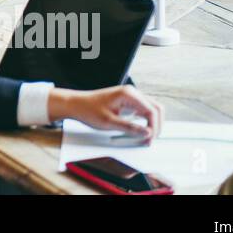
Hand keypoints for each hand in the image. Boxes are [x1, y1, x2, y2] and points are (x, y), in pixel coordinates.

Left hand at [49, 85, 163, 140]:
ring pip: (151, 109)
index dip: (154, 127)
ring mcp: (130, 96)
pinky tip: (141, 130)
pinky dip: (146, 120)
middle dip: (156, 125)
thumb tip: (147, 133)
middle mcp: (132, 92)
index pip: (152, 111)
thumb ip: (130, 128)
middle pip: (156, 108)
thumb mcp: (109, 123)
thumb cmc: (88, 110)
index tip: (148, 140)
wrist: (75, 104)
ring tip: (146, 137)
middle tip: (150, 140)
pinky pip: (143, 110)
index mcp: (128, 94)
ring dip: (152, 123)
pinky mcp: (128, 100)